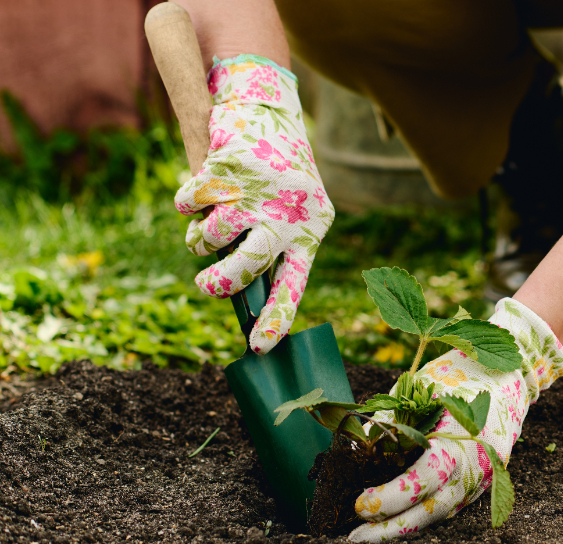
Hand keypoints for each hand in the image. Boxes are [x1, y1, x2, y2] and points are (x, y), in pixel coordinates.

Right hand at [174, 55, 333, 353]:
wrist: (271, 111)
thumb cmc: (279, 178)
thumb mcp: (289, 214)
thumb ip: (270, 249)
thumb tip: (237, 297)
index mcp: (309, 233)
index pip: (294, 284)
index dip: (275, 318)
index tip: (257, 348)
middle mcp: (286, 215)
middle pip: (246, 267)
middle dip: (218, 283)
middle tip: (205, 285)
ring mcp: (258, 192)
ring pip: (212, 237)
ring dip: (200, 237)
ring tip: (209, 224)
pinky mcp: (229, 168)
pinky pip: (191, 203)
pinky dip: (187, 202)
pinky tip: (200, 190)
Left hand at [348, 299, 562, 541]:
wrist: (509, 377)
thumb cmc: (458, 378)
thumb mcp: (421, 393)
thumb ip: (392, 424)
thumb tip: (356, 451)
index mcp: (459, 441)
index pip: (423, 480)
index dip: (390, 496)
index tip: (360, 503)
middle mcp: (474, 466)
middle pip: (431, 511)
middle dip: (391, 529)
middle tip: (355, 537)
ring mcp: (481, 478)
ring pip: (440, 515)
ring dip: (403, 529)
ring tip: (368, 535)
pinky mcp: (481, 483)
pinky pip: (448, 506)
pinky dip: (421, 516)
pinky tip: (395, 521)